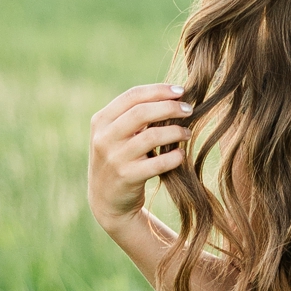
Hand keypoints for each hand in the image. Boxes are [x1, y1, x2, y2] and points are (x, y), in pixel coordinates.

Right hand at [88, 83, 192, 242]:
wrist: (106, 200)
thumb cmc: (119, 158)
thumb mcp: (116, 134)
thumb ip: (134, 116)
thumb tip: (172, 96)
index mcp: (101, 120)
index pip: (132, 96)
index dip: (159, 91)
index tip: (180, 91)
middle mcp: (105, 137)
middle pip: (142, 112)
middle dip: (170, 108)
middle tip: (189, 110)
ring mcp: (114, 158)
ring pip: (151, 136)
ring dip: (175, 132)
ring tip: (187, 133)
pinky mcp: (126, 177)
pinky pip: (157, 163)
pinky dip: (174, 157)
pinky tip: (181, 155)